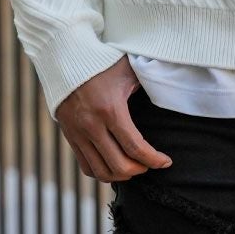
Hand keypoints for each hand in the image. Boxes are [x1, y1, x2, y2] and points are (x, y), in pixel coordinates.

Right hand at [54, 55, 172, 182]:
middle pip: (119, 166)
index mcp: (110, 109)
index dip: (154, 160)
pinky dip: (102, 172)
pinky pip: (86, 166)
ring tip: (134, 167)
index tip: (166, 162)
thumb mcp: (128, 70)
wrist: (66, 58)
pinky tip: (114, 166)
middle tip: (150, 164)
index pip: (135, 147)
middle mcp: (92, 125)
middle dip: (140, 169)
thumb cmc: (102, 61)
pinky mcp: (69, 136)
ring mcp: (78, 133)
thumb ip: (147, 83)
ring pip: (101, 171)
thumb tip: (168, 92)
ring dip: (121, 175)